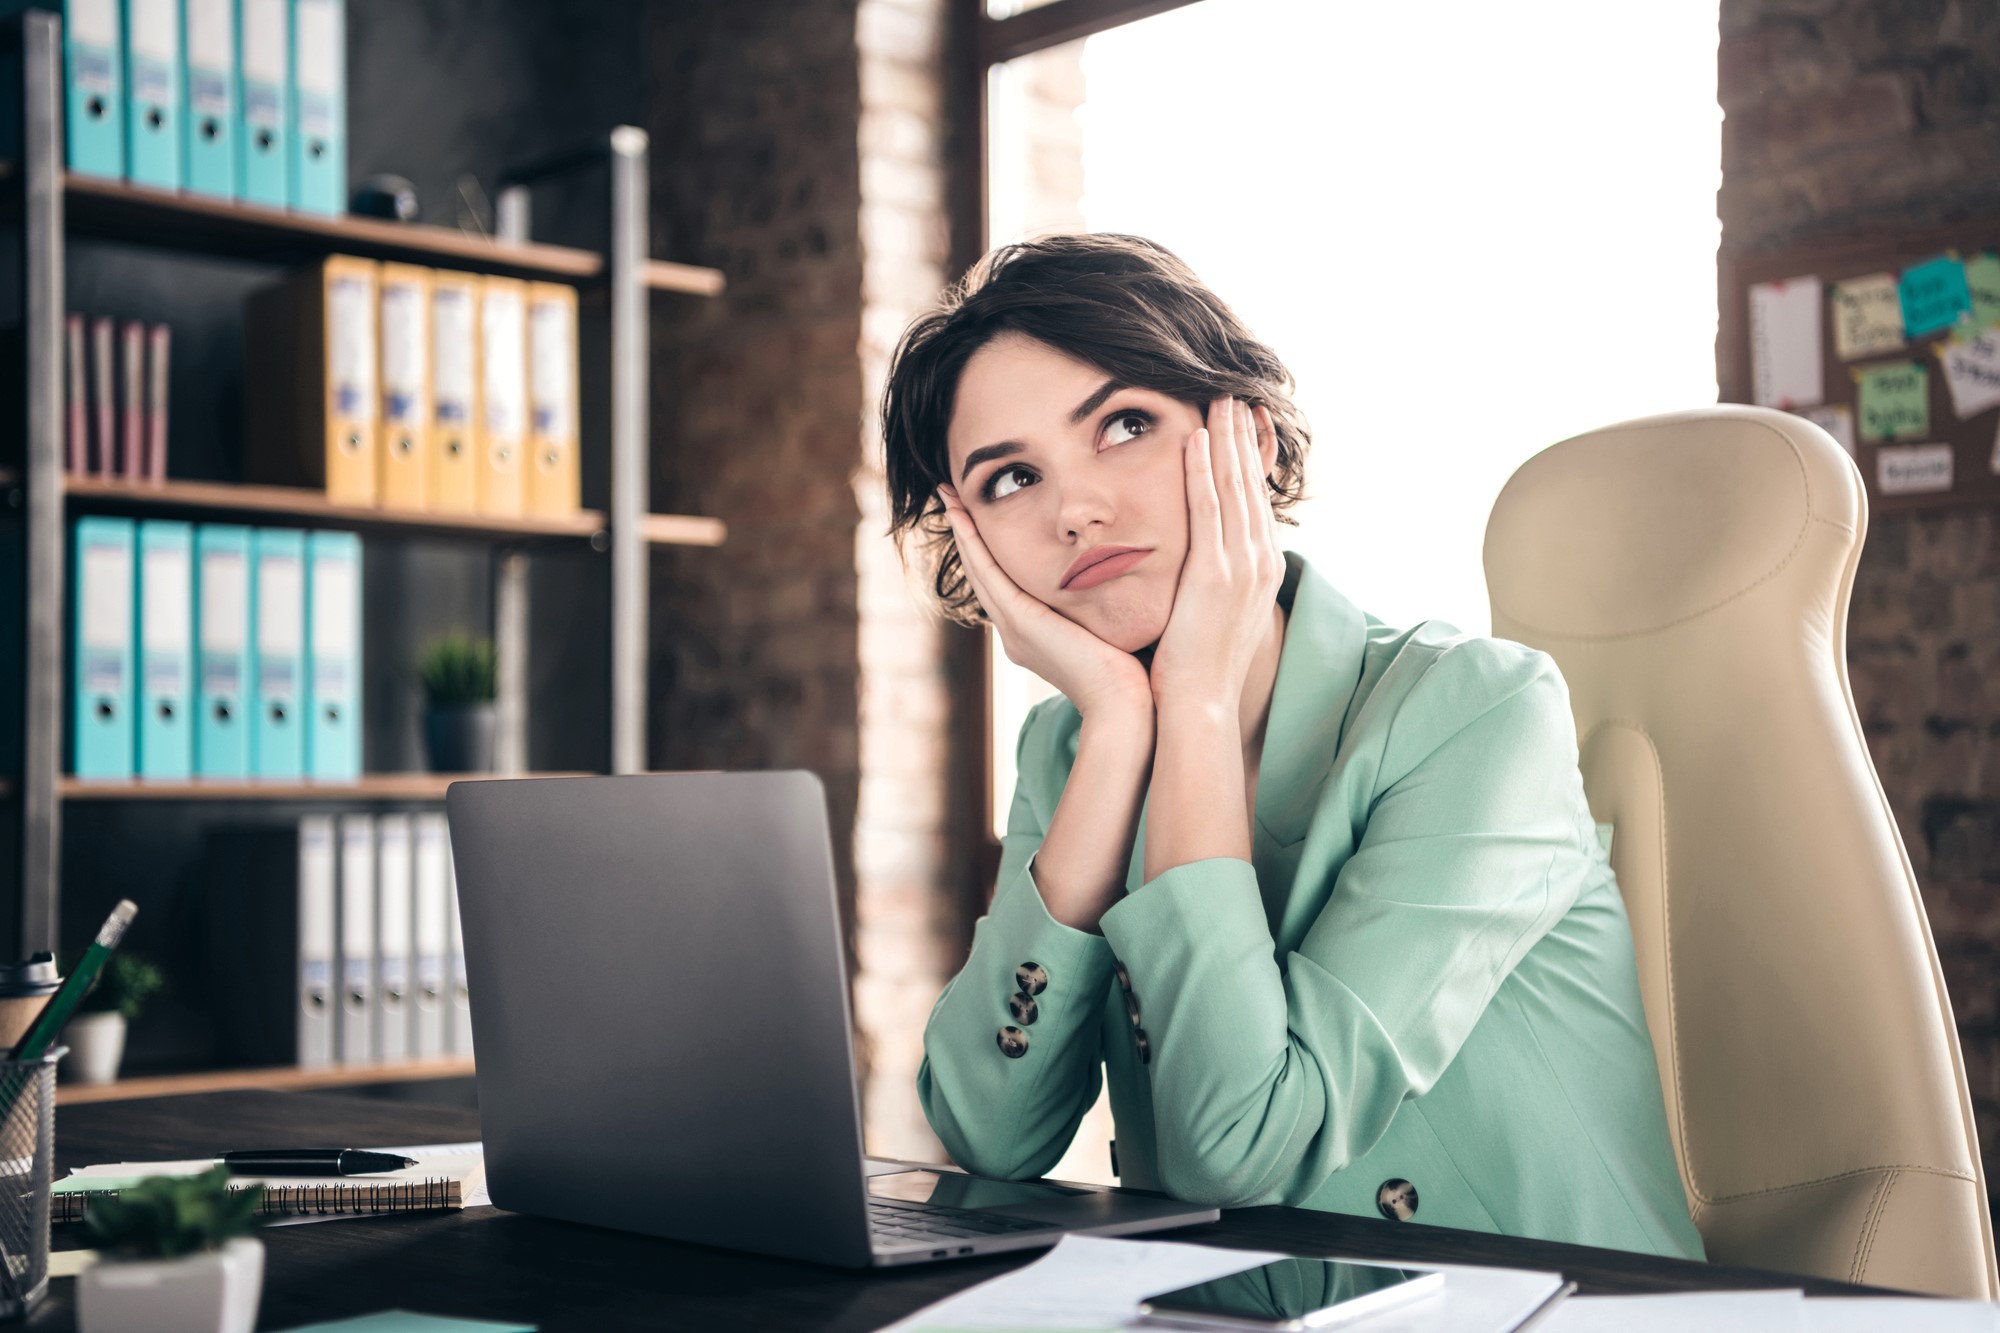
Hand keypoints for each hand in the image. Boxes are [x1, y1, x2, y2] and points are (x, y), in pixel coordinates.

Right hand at [938, 485, 1154, 720]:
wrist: (1123, 705)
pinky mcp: (1020, 623)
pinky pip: (989, 574)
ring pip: (978, 569)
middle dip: (966, 533)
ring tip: (948, 496)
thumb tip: (1118, 579)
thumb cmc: (1129, 674)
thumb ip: (1100, 607)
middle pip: (982, 572)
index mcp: (1031, 634)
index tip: (980, 514)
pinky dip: (973, 544)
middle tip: (950, 496)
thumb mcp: (1106, 629)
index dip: (988, 548)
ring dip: (962, 530)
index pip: (1003, 582)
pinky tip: (963, 517)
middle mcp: (1014, 631)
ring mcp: (1012, 628)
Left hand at [1147, 398, 1284, 717]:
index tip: (1242, 425)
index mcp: (1261, 572)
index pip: (1256, 502)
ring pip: (1235, 488)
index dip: (1249, 460)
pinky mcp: (1216, 574)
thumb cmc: (1197, 669)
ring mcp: (1242, 568)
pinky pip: (1209, 510)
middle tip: (1235, 395)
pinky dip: (1205, 472)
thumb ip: (1211, 583)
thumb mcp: (1214, 616)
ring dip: (1227, 440)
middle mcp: (1260, 563)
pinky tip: (1196, 439)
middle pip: (1252, 486)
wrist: (1200, 706)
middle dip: (1243, 438)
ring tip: (1219, 399)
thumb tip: (1198, 567)